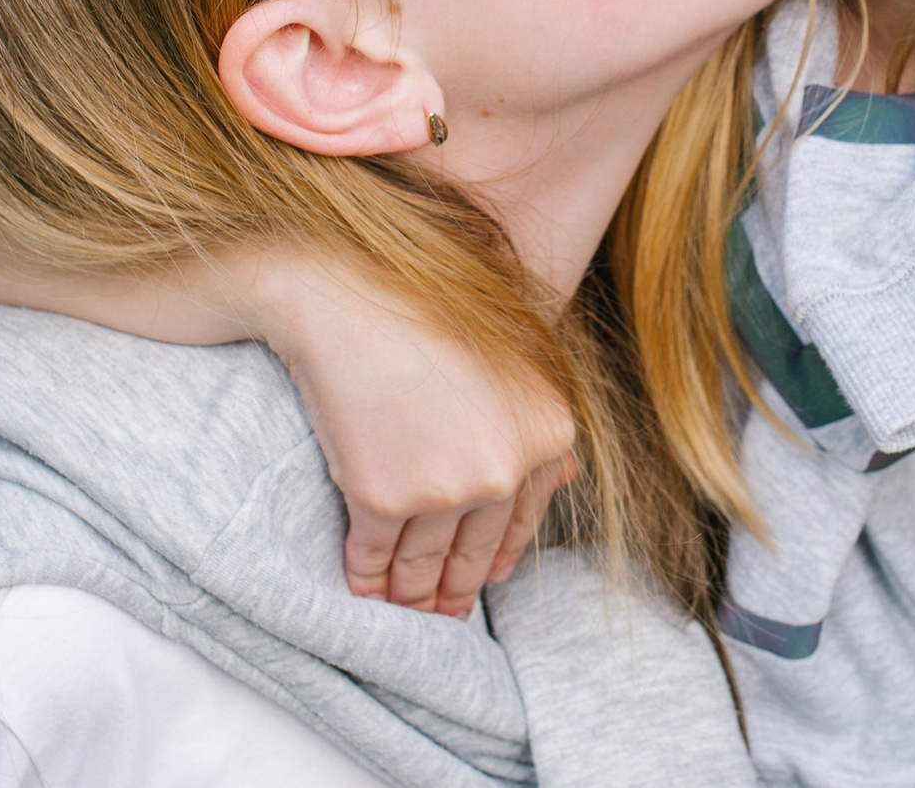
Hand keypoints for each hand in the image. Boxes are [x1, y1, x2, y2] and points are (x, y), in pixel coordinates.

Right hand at [258, 259, 578, 617]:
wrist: (349, 298)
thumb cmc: (427, 316)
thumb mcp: (513, 359)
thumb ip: (540, 423)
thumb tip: (565, 479)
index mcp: (548, 432)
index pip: (523, 519)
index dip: (500, 558)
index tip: (487, 581)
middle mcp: (504, 468)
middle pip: (475, 549)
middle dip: (456, 589)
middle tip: (443, 615)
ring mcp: (445, 487)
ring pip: (424, 561)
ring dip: (411, 594)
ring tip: (401, 608)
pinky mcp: (383, 496)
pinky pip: (374, 553)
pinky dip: (366, 576)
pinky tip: (362, 586)